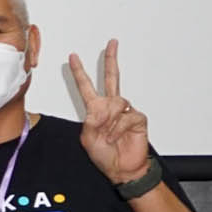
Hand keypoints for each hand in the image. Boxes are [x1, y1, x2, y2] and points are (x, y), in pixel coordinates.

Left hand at [70, 40, 150, 184]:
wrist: (122, 169)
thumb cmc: (105, 154)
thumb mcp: (87, 138)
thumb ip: (90, 122)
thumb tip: (98, 111)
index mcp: (96, 110)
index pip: (87, 86)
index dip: (80, 72)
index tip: (73, 57)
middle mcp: (111, 107)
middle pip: (112, 78)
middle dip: (111, 59)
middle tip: (112, 43)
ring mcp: (125, 111)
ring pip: (115, 102)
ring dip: (108, 120)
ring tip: (107, 134)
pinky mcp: (138, 118)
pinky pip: (125, 116)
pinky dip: (118, 128)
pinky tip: (116, 137)